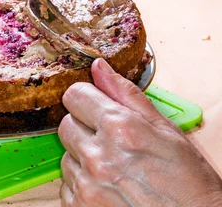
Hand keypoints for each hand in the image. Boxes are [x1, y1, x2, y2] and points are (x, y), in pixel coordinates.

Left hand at [58, 59, 221, 205]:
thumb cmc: (189, 185)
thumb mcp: (167, 132)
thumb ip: (127, 95)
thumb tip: (99, 68)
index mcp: (120, 129)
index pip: (75, 96)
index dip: (87, 98)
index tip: (95, 105)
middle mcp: (98, 156)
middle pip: (66, 124)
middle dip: (84, 127)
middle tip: (111, 142)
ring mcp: (87, 185)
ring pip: (66, 155)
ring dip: (83, 158)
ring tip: (115, 168)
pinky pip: (67, 185)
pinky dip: (83, 184)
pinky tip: (108, 187)